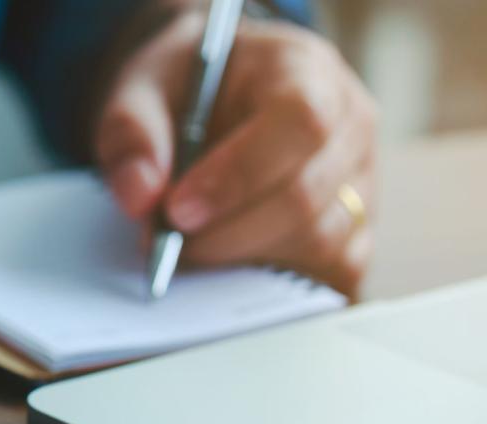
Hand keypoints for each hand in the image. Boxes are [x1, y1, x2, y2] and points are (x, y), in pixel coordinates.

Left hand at [95, 7, 376, 296]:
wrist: (207, 98)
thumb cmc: (183, 91)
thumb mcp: (140, 90)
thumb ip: (132, 134)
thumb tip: (140, 197)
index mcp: (304, 68)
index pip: (300, 122)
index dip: (239, 175)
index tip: (177, 210)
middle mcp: (349, 125)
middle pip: (306, 196)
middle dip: (225, 233)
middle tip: (165, 242)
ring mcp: (361, 182)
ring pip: (320, 244)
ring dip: (242, 260)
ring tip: (186, 250)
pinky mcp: (355, 232)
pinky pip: (330, 274)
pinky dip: (270, 283)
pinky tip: (222, 268)